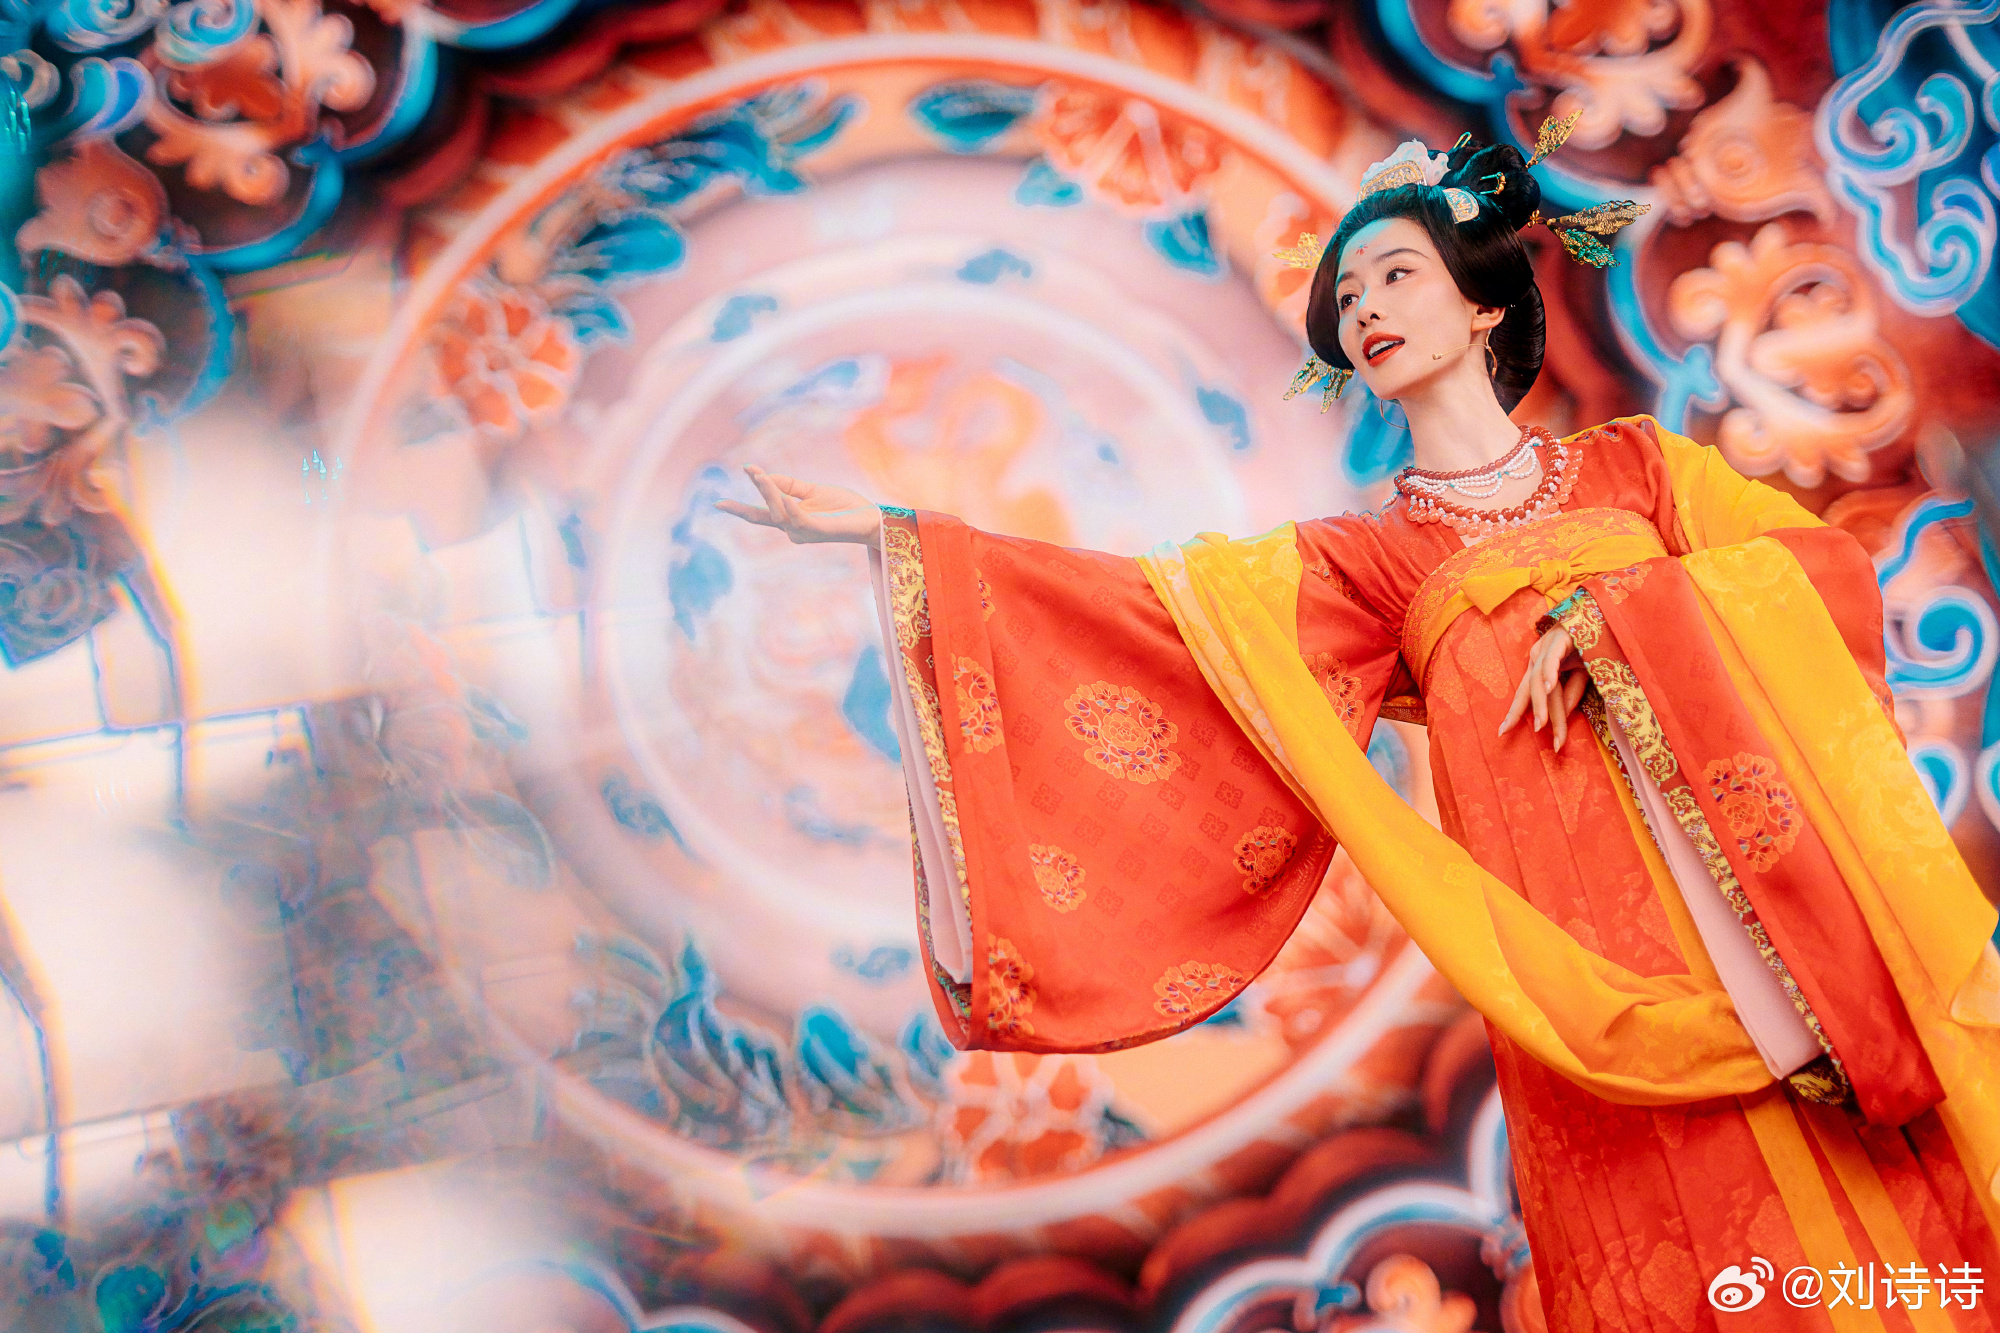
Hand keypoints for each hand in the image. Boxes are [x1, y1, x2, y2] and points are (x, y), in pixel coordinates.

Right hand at [712, 465, 882, 547]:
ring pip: (778, 512)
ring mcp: (804, 532)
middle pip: (767, 510)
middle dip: (759, 490)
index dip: (740, 510)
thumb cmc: (844, 506)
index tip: (718, 503)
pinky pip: (795, 517)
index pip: (760, 515)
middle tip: (750, 470)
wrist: (870, 518)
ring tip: (758, 474)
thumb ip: (789, 485)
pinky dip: (785, 505)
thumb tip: (764, 477)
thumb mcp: (812, 490)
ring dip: (768, 492)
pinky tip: (779, 494)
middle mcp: (793, 530)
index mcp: (790, 520)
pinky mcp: (817, 530)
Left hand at [1498, 625, 1589, 748]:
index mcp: (1539, 664)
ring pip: (1539, 679)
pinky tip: (1549, 687)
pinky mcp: (1560, 637)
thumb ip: (1571, 693)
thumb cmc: (1592, 643)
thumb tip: (1561, 716)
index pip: (1525, 693)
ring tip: (1543, 725)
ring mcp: (1547, 645)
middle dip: (1529, 714)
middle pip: (1530, 690)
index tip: (1502, 733)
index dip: (1515, 713)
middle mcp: (1538, 654)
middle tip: (1534, 736)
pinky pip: (1552, 658)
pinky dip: (1550, 673)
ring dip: (1543, 704)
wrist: (1603, 613)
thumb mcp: (1583, 674)